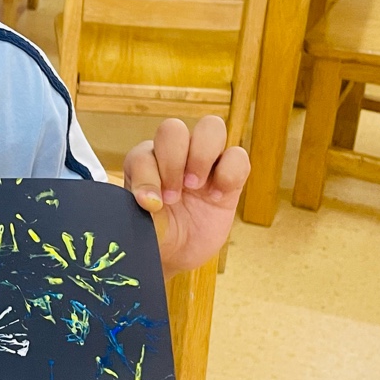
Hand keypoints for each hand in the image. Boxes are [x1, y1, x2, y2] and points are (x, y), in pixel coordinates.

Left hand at [123, 116, 248, 279]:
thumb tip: (150, 199)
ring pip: (211, 126)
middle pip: (173, 127)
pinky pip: (238, 155)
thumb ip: (141, 207)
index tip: (152, 204)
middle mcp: (175, 154)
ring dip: (202, 156)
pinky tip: (217, 196)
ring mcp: (205, 161)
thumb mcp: (142, 223)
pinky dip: (229, 173)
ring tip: (197, 187)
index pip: (144, 152)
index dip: (147, 177)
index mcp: (146, 161)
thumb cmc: (157, 232)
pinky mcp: (230, 175)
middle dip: (173, 160)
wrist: (179, 253)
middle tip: (174, 194)